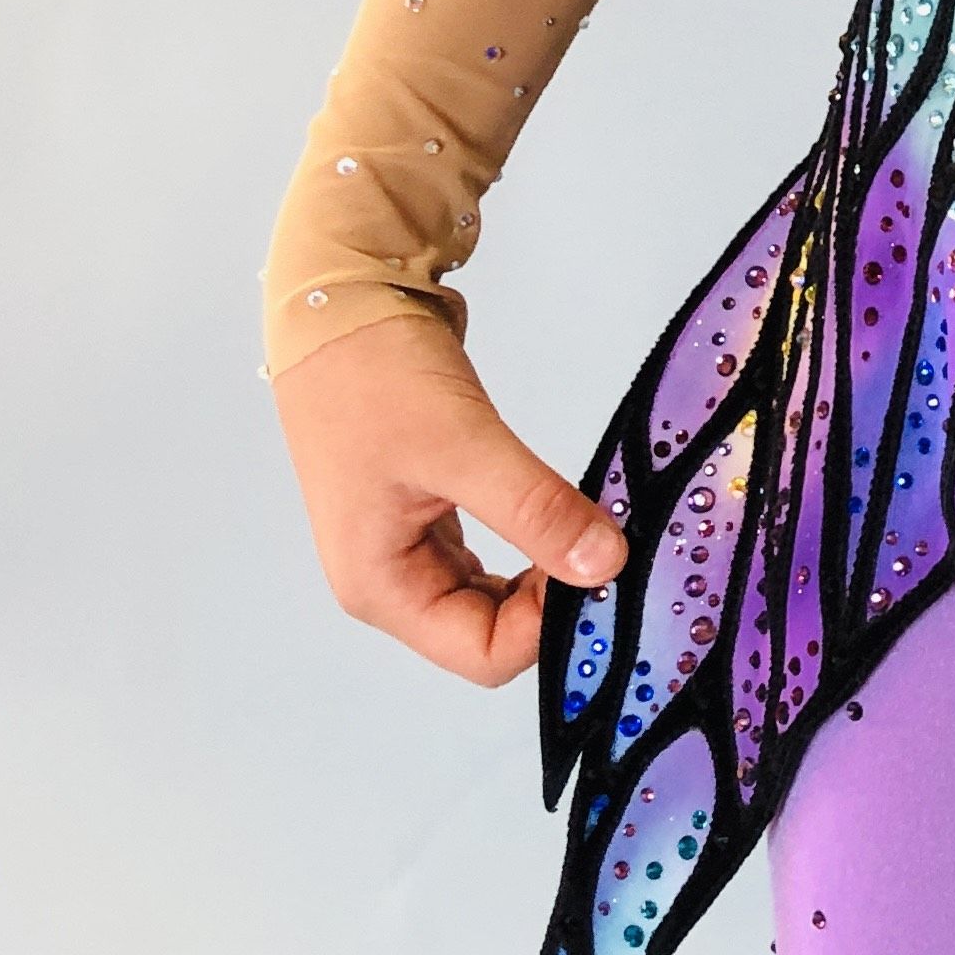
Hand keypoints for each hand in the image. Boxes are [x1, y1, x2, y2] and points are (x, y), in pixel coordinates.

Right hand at [273, 316, 628, 687]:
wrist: (342, 300)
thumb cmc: (375, 375)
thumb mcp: (462, 444)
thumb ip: (534, 508)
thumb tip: (606, 564)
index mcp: (380, 585)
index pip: (481, 654)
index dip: (545, 628)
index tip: (600, 571)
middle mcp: (392, 577)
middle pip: (489, 632)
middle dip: (552, 604)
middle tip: (612, 553)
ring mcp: (411, 541)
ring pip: (495, 593)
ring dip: (547, 572)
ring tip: (599, 532)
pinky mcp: (434, 504)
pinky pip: (494, 550)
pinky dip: (535, 539)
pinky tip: (570, 515)